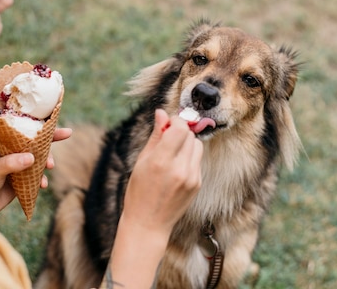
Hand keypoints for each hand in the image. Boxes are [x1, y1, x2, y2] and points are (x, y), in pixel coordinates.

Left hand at [0, 127, 71, 218]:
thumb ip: (11, 163)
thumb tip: (31, 158)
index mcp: (2, 141)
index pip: (24, 129)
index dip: (41, 125)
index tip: (59, 123)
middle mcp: (11, 150)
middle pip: (35, 142)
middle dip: (50, 143)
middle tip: (64, 139)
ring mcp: (17, 164)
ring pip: (39, 158)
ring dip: (47, 162)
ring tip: (50, 168)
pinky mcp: (22, 178)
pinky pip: (37, 175)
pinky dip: (42, 179)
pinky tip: (42, 185)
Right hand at [104, 109, 202, 287]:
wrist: (149, 223)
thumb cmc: (139, 191)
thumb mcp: (142, 161)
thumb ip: (156, 135)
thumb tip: (161, 113)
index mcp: (161, 161)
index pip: (180, 128)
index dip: (176, 121)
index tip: (167, 124)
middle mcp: (179, 168)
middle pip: (189, 135)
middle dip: (180, 131)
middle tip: (167, 137)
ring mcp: (191, 177)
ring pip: (197, 145)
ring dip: (186, 143)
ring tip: (172, 153)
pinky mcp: (198, 184)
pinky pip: (197, 160)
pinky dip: (189, 157)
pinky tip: (175, 168)